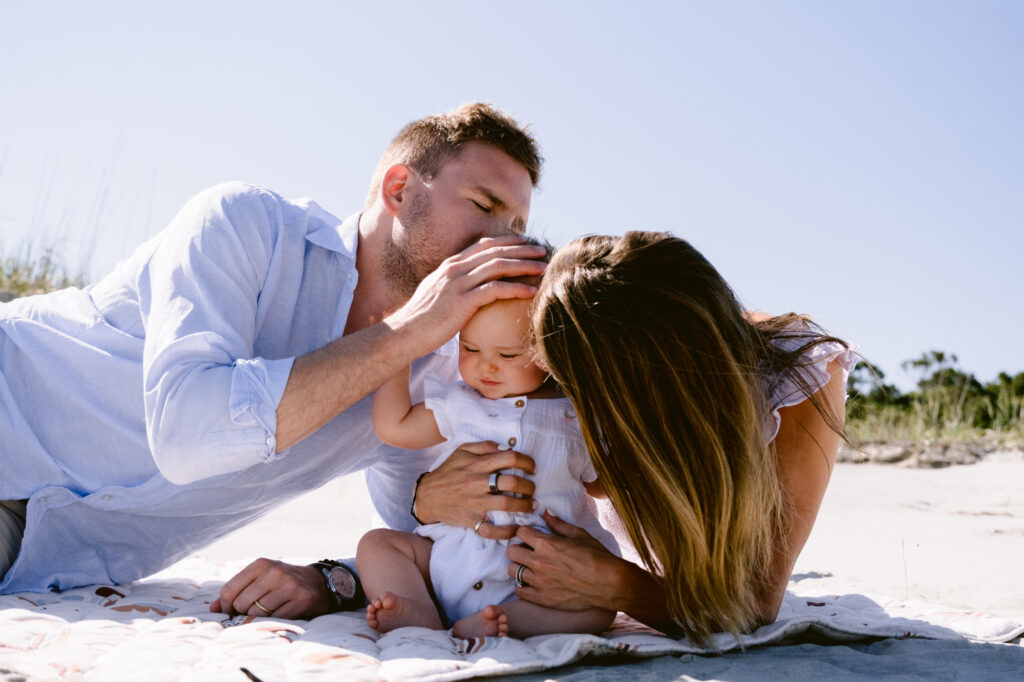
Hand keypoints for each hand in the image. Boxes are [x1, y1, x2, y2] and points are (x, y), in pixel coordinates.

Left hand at [210, 558, 331, 618]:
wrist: (317, 583)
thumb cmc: (282, 582)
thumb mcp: (260, 579)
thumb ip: (236, 591)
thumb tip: (213, 609)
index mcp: (261, 564)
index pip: (230, 589)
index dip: (225, 605)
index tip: (229, 611)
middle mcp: (275, 572)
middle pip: (241, 603)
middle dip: (242, 612)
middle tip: (252, 611)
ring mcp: (289, 586)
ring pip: (256, 613)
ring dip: (258, 617)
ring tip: (267, 611)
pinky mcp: (300, 600)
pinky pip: (275, 619)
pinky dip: (273, 621)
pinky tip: (280, 613)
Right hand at [386, 236, 546, 352]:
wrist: (404, 334)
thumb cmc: (422, 320)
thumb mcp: (437, 294)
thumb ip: (453, 285)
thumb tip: (466, 286)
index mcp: (450, 265)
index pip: (483, 246)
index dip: (507, 242)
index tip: (526, 243)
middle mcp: (455, 269)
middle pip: (495, 252)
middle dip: (521, 250)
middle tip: (542, 251)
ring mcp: (458, 284)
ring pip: (498, 266)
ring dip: (524, 266)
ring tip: (543, 268)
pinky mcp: (463, 302)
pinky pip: (495, 289)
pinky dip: (516, 288)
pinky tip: (531, 291)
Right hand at [414, 440, 536, 539]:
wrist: (426, 496)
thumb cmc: (447, 472)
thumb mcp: (461, 452)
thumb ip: (484, 446)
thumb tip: (505, 447)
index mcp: (477, 464)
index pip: (509, 458)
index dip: (527, 462)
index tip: (532, 469)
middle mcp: (476, 482)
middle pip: (511, 482)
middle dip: (529, 486)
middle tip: (532, 489)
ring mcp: (473, 503)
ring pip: (506, 505)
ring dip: (524, 506)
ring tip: (531, 505)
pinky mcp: (470, 520)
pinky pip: (491, 530)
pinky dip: (506, 532)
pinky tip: (516, 529)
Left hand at [506, 510, 630, 611]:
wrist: (609, 584)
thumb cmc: (597, 556)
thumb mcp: (579, 534)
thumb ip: (559, 524)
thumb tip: (546, 513)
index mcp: (547, 544)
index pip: (520, 532)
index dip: (525, 532)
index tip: (530, 535)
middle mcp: (539, 562)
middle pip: (511, 551)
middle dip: (518, 548)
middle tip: (527, 550)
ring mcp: (539, 582)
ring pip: (512, 570)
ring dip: (518, 566)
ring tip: (529, 567)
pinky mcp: (543, 599)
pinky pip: (519, 591)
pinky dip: (522, 586)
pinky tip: (531, 583)